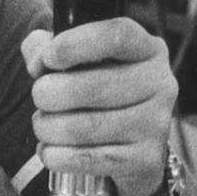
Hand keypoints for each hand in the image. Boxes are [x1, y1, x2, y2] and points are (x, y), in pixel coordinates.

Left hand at [21, 18, 177, 195]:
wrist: (131, 149)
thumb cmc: (101, 95)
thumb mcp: (81, 62)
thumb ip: (49, 49)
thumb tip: (38, 60)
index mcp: (147, 49)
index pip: (116, 36)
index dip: (74, 45)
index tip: (47, 58)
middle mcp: (159, 84)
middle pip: (95, 86)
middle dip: (51, 93)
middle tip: (39, 97)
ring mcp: (154, 124)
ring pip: (88, 127)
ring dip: (50, 127)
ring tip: (42, 124)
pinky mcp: (144, 159)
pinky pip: (89, 159)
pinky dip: (58, 155)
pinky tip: (48, 150)